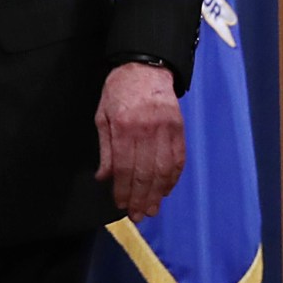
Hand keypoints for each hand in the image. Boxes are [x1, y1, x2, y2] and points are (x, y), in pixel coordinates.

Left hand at [95, 61, 184, 220]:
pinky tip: (166, 189)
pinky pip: (178, 158)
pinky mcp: (179, 128)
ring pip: (163, 169)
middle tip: (138, 216)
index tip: (120, 205)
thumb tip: (103, 178)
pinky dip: (173, 177)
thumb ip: (105, 149)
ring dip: (157, 193)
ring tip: (152, 209)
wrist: (146, 66)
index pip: (123, 167)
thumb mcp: (102, 116)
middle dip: (140, 198)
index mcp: (124, 127)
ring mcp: (166, 129)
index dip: (122, 190)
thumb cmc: (119, 91)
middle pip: (144, 173)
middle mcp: (146, 130)